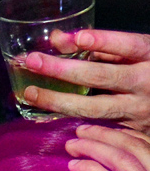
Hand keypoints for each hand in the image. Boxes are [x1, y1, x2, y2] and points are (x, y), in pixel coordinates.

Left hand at [22, 30, 149, 132]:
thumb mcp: (135, 52)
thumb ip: (100, 44)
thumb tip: (57, 38)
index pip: (128, 46)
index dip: (104, 41)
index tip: (79, 38)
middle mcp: (146, 84)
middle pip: (102, 77)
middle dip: (63, 69)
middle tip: (32, 61)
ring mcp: (140, 111)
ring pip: (94, 108)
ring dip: (58, 101)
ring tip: (31, 93)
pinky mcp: (133, 132)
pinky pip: (96, 127)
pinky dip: (69, 120)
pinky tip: (46, 115)